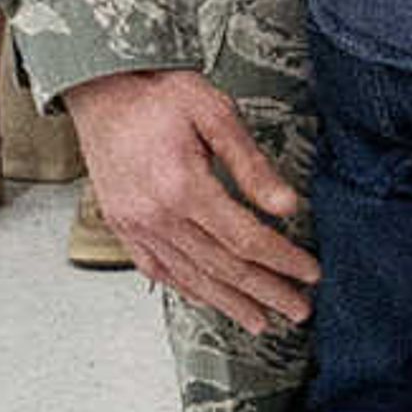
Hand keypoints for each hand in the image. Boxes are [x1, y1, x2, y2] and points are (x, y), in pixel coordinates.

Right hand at [63, 67, 316, 328]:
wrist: (100, 90)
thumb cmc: (159, 96)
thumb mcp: (216, 114)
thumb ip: (252, 164)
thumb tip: (287, 206)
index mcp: (183, 187)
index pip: (246, 239)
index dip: (282, 260)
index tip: (311, 273)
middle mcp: (156, 215)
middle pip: (222, 268)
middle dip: (266, 292)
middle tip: (299, 311)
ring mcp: (135, 226)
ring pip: (191, 277)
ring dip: (230, 303)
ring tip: (261, 321)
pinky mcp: (122, 227)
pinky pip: (157, 269)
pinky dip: (186, 289)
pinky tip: (208, 300)